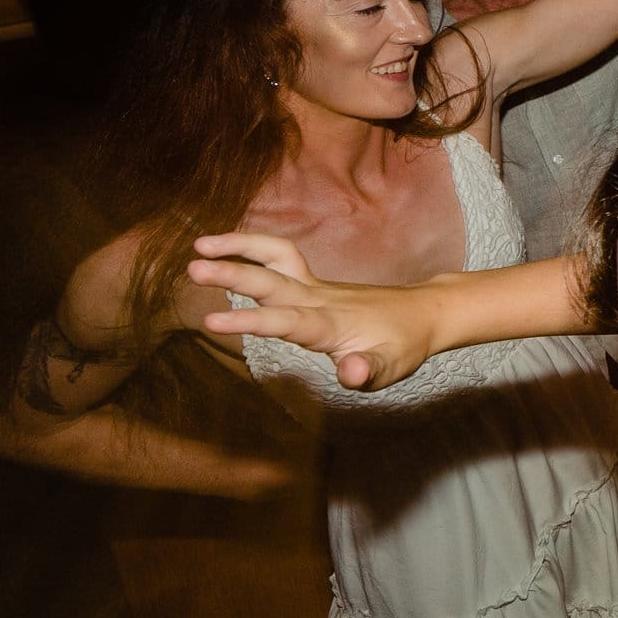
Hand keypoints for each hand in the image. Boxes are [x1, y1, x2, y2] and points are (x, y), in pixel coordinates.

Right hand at [190, 232, 438, 391]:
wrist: (424, 313)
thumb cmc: (404, 344)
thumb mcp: (393, 367)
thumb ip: (368, 371)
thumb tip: (351, 373)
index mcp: (329, 323)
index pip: (284, 321)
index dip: (249, 320)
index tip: (213, 319)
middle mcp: (317, 298)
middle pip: (271, 280)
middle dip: (233, 273)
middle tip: (193, 267)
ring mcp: (314, 287)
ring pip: (275, 258)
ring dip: (240, 247)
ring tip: (199, 245)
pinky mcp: (312, 285)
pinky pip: (278, 259)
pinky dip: (251, 249)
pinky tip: (223, 250)